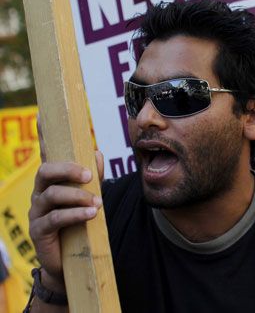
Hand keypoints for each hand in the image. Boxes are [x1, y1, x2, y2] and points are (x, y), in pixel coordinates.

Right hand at [29, 116, 103, 291]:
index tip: (42, 114)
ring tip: (97, 203)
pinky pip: (54, 218)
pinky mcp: (39, 230)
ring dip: (77, 197)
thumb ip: (94, 175)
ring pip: (51, 195)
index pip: (47, 154)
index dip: (43, 134)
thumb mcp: (90, 194)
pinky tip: (91, 215)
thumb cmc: (80, 220)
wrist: (72, 259)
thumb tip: (98, 153)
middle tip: (90, 176)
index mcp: (53, 180)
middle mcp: (41, 191)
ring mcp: (37, 211)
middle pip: (45, 170)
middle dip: (67, 170)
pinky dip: (75, 214)